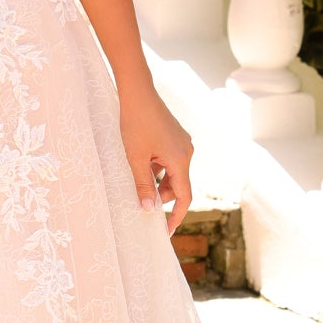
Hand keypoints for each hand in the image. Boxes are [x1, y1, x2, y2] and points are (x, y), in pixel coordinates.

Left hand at [118, 81, 192, 234]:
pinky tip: (141, 166)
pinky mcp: (175, 137)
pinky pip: (170, 160)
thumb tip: (148, 210)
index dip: (176, 216)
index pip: (184, 196)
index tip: (166, 231)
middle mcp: (187, 152)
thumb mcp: (135, 158)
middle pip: (178, 185)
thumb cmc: (135, 123)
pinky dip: (158, 169)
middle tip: (142, 205)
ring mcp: (182, 143)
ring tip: (138, 182)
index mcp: (180, 159)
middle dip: (162, 197)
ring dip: (158, 182)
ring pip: (173, 173)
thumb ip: (142, 185)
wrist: (137, 91)